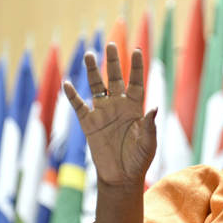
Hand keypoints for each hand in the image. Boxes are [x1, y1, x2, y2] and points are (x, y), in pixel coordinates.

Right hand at [63, 43, 156, 185]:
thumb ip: (150, 126)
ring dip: (93, 72)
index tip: (137, 50)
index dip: (137, 67)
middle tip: (111, 45)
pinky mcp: (89, 124)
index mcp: (134, 108)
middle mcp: (118, 106)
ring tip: (89, 55)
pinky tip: (68, 83)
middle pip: (115, 78)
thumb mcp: (148, 144)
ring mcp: (102, 113)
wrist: (121, 177)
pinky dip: (73, 96)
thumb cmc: (138, 160)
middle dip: (113, 62)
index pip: (136, 83)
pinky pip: (79, 106)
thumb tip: (154, 108)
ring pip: (96, 87)